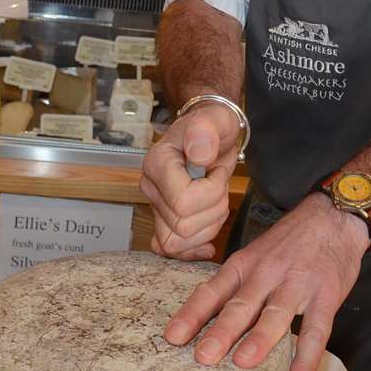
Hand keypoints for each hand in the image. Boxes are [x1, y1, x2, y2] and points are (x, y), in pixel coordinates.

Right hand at [140, 101, 240, 260]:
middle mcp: (151, 187)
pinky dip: (192, 250)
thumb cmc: (212, 127)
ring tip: (215, 197)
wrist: (211, 135)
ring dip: (210, 224)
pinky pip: (171, 250)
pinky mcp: (164, 220)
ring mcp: (156, 205)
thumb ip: (205, 132)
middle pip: (184, 226)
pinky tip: (206, 244)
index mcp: (157, 164)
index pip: (183, 202)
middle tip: (219, 184)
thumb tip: (199, 155)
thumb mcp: (215, 120)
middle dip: (214, 208)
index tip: (217, 172)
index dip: (210, 192)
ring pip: (181, 241)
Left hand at [164, 194, 367, 370]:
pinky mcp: (326, 296)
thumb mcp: (255, 255)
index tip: (173, 337)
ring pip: (276, 314)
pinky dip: (306, 360)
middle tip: (203, 356)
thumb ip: (236, 287)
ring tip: (243, 362)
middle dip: (221, 331)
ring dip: (259, 339)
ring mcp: (297, 284)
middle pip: (241, 304)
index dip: (192, 313)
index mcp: (244, 264)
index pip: (213, 290)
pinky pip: (316, 332)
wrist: (333, 216)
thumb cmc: (289, 242)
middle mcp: (266, 273)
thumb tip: (205, 323)